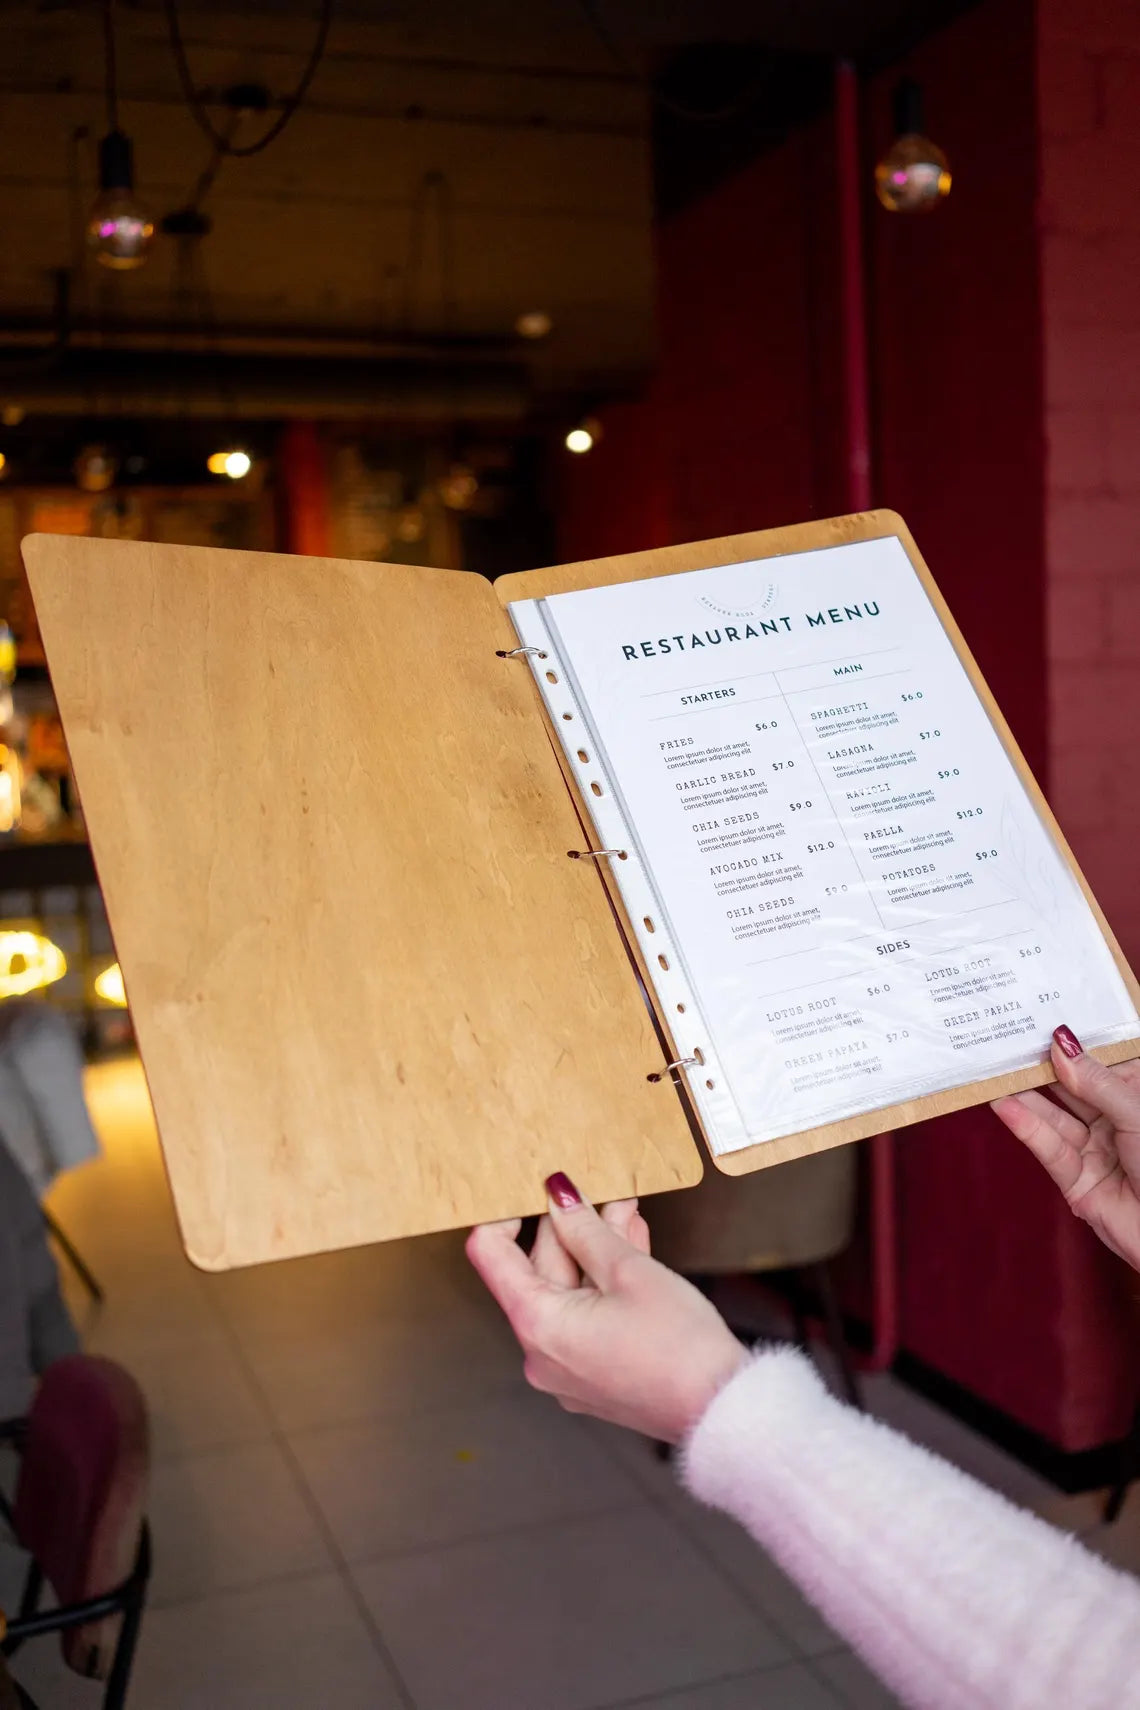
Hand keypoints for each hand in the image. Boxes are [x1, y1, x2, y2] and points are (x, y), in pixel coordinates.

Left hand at [467, 1173, 747, 1441]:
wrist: (720, 1409)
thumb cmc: (679, 1345)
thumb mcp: (628, 1270)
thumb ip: (585, 1228)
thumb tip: (558, 1196)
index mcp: (537, 1325)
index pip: (490, 1255)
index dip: (505, 1214)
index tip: (531, 1191)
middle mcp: (540, 1353)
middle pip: (538, 1270)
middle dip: (570, 1226)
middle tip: (602, 1191)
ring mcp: (566, 1368)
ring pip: (568, 1292)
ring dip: (593, 1249)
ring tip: (625, 1213)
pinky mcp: (592, 1375)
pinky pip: (584, 1317)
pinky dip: (602, 1284)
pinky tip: (629, 1249)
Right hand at [992, 1025, 1139, 1269]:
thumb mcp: (1137, 1114)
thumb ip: (1097, 1082)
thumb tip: (1062, 1045)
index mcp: (1137, 1097)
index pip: (1099, 1063)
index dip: (1073, 1043)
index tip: (1040, 1018)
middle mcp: (1115, 1121)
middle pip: (1071, 1088)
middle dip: (1041, 1067)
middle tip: (1007, 1043)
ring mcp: (1095, 1150)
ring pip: (1055, 1117)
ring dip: (1026, 1096)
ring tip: (996, 1073)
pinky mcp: (1076, 1180)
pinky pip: (1049, 1149)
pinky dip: (1027, 1127)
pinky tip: (1007, 1106)